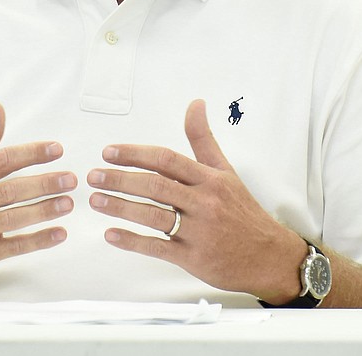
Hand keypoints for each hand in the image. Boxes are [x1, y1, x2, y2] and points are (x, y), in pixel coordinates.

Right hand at [0, 101, 76, 297]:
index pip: (1, 160)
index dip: (31, 153)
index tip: (56, 149)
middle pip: (10, 189)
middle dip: (44, 183)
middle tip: (70, 179)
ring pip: (13, 217)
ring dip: (44, 210)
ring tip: (68, 203)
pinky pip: (12, 246)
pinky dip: (38, 240)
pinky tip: (58, 233)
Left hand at [86, 99, 305, 301]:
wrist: (269, 256)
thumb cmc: (242, 210)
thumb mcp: (225, 170)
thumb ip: (203, 138)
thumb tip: (195, 104)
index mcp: (209, 179)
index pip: (167, 160)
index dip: (136, 154)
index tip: (109, 152)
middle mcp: (203, 202)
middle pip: (155, 186)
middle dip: (120, 179)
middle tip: (93, 176)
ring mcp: (198, 232)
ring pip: (153, 216)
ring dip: (120, 207)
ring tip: (95, 200)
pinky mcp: (194, 258)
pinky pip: (158, 247)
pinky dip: (132, 241)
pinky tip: (111, 235)